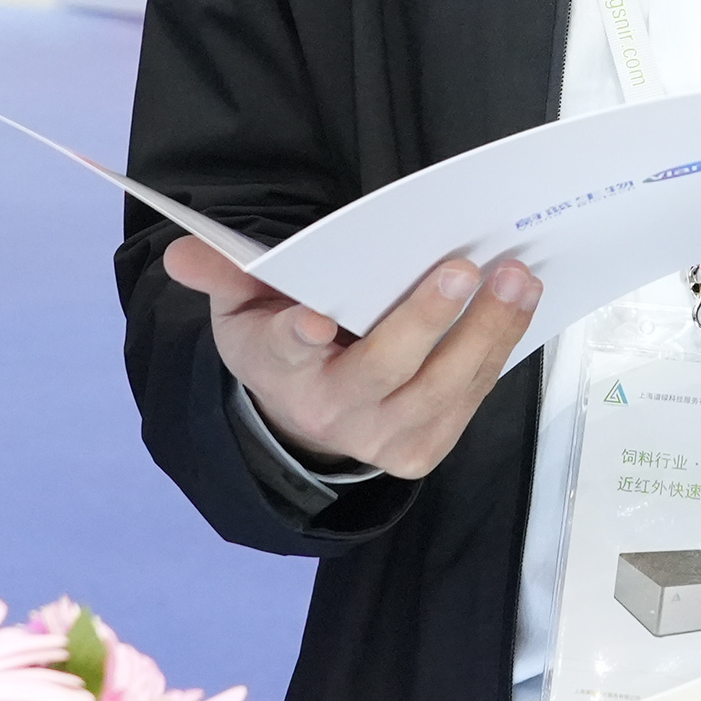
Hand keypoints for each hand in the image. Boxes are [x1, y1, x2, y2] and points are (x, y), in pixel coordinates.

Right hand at [161, 236, 540, 480]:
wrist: (304, 424)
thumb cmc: (280, 347)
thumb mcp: (240, 310)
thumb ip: (221, 275)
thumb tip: (181, 252)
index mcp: (279, 369)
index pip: (284, 351)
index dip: (297, 336)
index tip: (313, 320)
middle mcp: (333, 411)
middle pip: (384, 369)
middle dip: (425, 319)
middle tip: (462, 268)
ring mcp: (385, 436)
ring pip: (442, 387)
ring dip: (486, 332)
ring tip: (516, 277)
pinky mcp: (425, 447)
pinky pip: (469, 398)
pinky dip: (498, 349)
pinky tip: (519, 303)